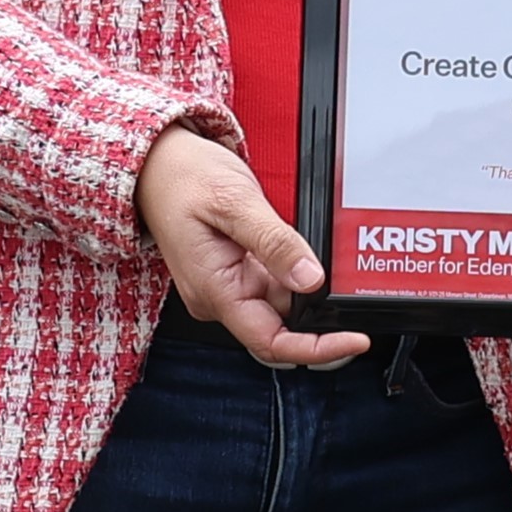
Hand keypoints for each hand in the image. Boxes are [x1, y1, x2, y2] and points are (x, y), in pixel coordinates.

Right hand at [137, 124, 366, 367]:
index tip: (355, 340)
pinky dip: (296, 269)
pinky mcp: (236, 271)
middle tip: (354, 285)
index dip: (318, 348)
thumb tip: (310, 278)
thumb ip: (274, 242)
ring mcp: (228, 285)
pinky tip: (306, 249)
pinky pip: (275, 281)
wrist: (157, 163)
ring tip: (326, 252)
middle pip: (284, 324)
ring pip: (284, 300)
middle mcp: (220, 297)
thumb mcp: (234, 202)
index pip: (271, 342)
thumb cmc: (182, 178)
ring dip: (308, 283)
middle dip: (320, 309)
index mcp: (214, 291)